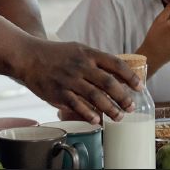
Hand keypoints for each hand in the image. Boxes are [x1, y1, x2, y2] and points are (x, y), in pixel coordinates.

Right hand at [17, 38, 140, 124]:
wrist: (29, 57)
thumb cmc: (57, 54)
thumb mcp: (79, 49)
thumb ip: (97, 61)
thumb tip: (117, 74)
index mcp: (89, 54)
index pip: (116, 64)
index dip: (130, 76)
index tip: (139, 87)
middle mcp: (81, 66)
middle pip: (109, 83)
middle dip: (123, 97)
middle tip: (131, 107)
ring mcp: (70, 80)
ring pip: (95, 96)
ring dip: (110, 108)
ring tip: (119, 117)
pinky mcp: (58, 92)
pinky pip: (77, 105)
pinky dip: (88, 114)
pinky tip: (97, 120)